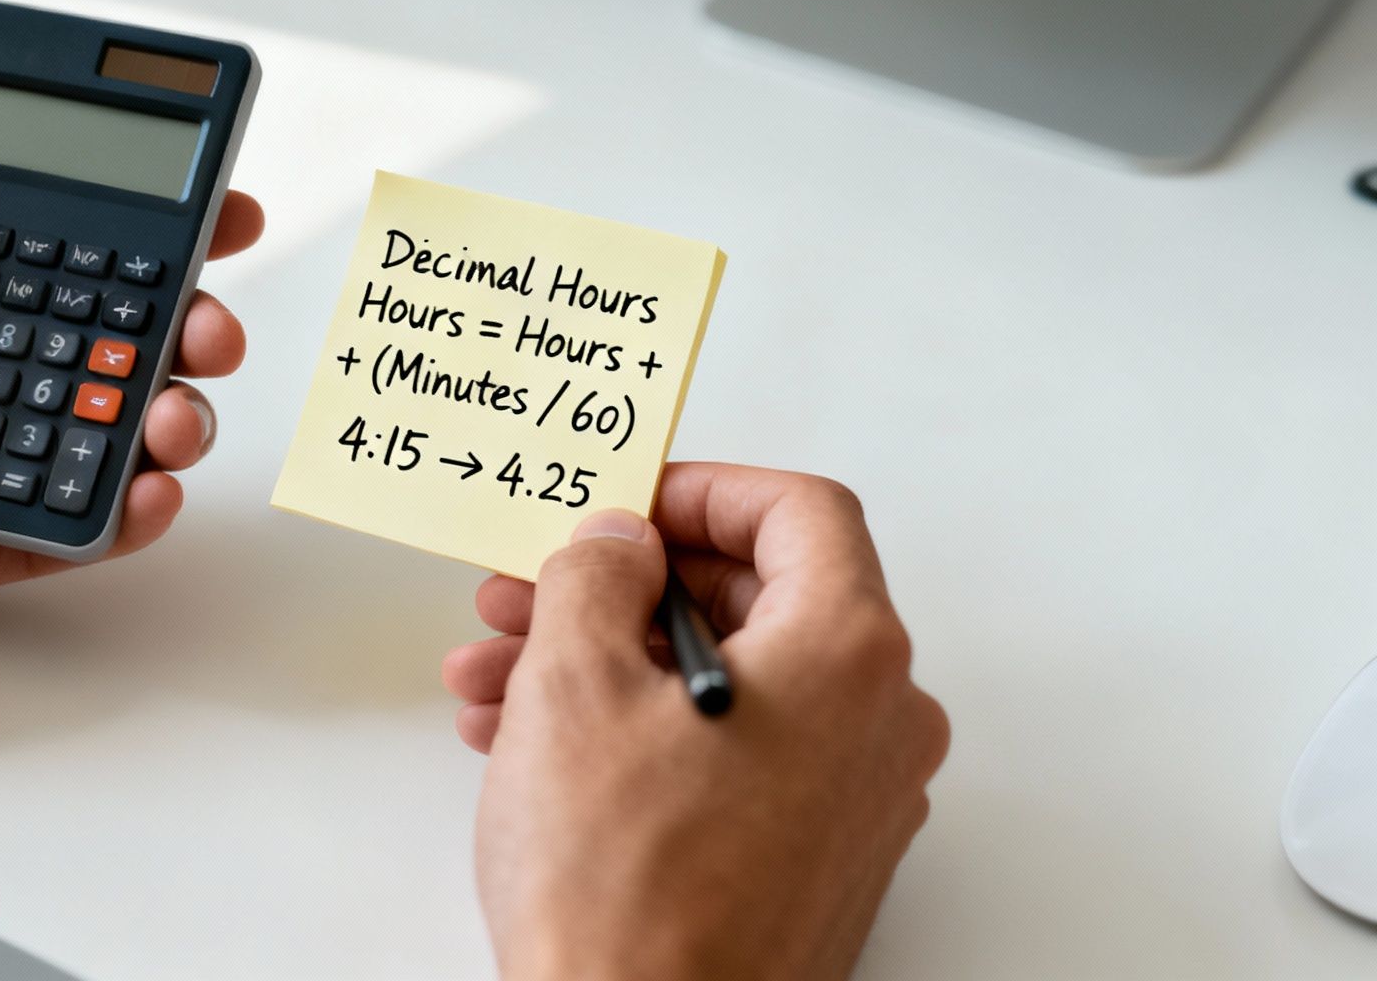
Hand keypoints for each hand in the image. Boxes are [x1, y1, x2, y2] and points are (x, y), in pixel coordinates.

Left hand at [0, 115, 262, 785]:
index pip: (11, 243)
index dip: (108, 223)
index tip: (193, 207)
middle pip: (68, 335)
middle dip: (159, 322)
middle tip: (207, 322)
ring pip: (73, 430)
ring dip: (148, 416)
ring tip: (177, 413)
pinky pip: (40, 531)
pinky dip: (106, 516)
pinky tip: (144, 492)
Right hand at [443, 465, 949, 980]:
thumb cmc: (624, 889)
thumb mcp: (573, 683)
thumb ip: (597, 574)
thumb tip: (618, 543)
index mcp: (846, 654)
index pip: (800, 510)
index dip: (700, 490)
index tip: (627, 503)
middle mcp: (879, 722)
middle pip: (757, 596)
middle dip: (623, 587)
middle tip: (533, 589)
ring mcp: (856, 798)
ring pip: (730, 681)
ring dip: (611, 663)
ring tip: (501, 682)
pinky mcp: (817, 858)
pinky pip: (736, 753)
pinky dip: (645, 730)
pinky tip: (541, 747)